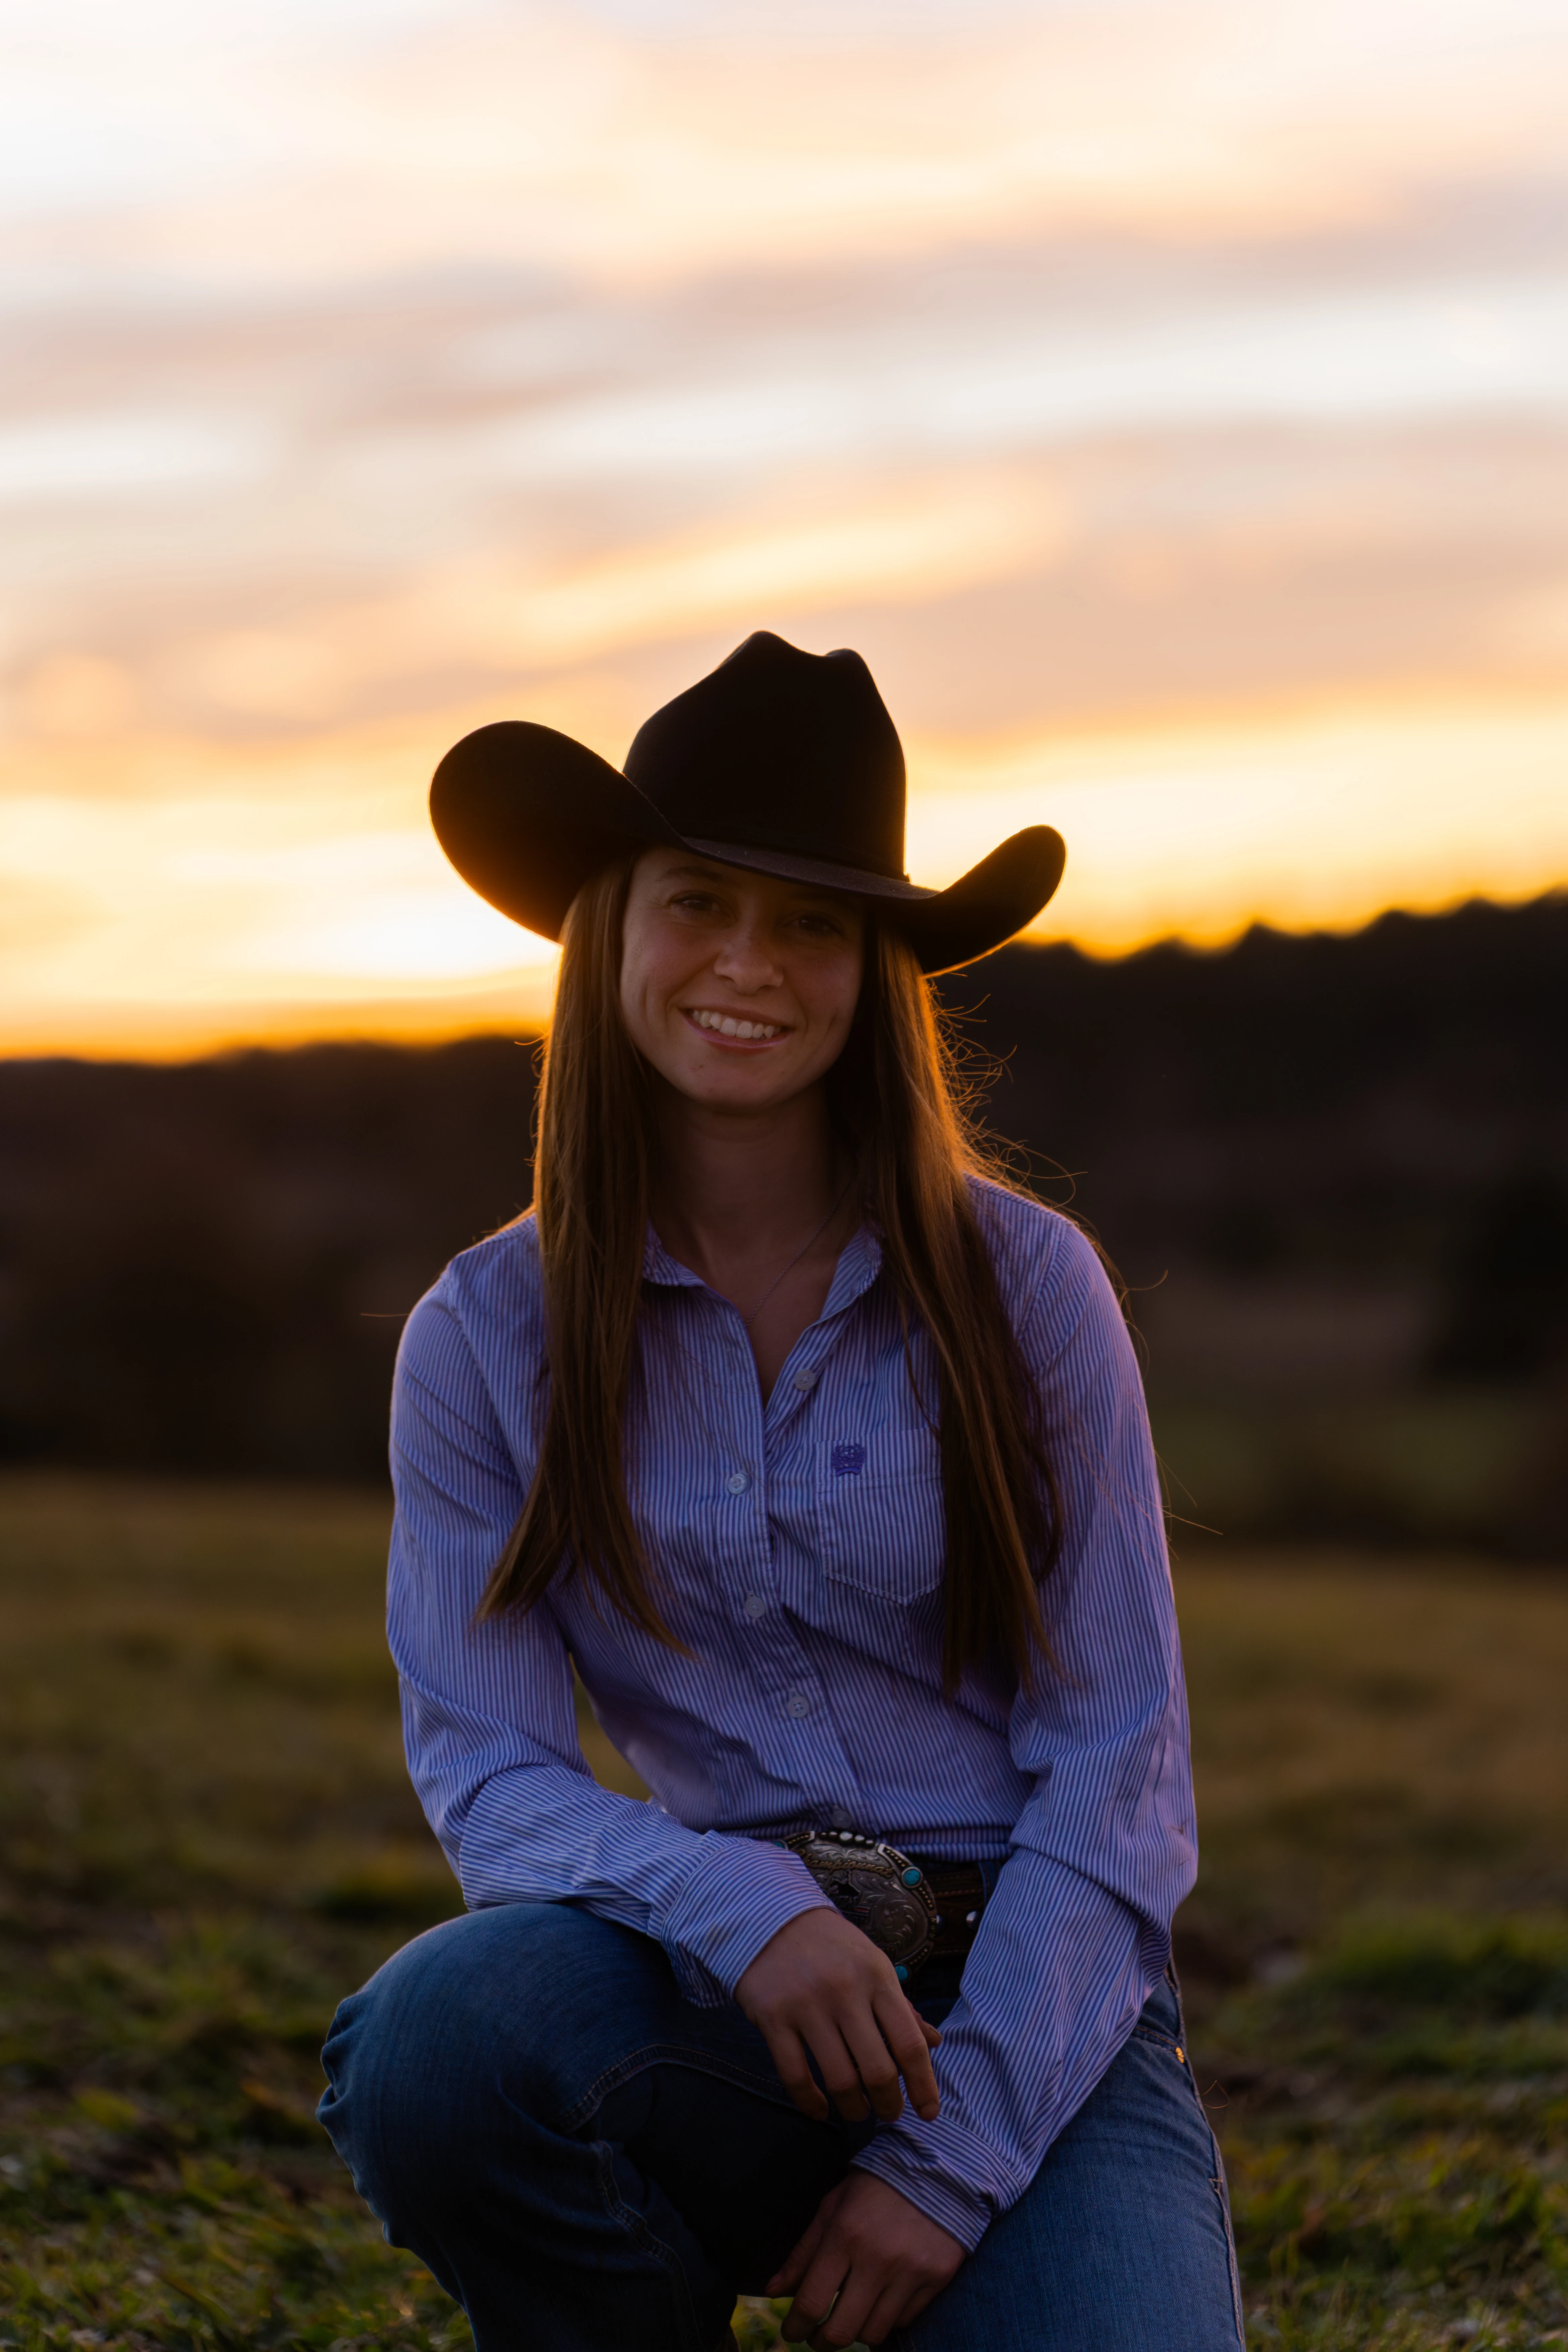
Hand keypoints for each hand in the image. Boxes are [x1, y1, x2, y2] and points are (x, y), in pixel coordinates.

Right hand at [735, 1908, 940, 2125]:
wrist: (771, 1918)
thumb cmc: (832, 1948)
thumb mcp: (874, 1966)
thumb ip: (901, 2007)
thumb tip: (934, 2044)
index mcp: (877, 1978)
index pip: (909, 2044)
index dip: (923, 2085)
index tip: (929, 2112)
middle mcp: (845, 1992)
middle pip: (877, 2070)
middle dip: (888, 2105)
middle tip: (889, 2113)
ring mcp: (807, 2006)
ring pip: (839, 2079)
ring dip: (854, 2109)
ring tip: (858, 2112)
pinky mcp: (773, 2018)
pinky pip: (795, 2076)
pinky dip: (811, 2103)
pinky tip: (820, 2110)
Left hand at [768, 2171, 964, 2345]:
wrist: (938, 2166)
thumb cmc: (874, 2186)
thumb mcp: (832, 2207)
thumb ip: (803, 2252)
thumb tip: (772, 2291)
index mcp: (845, 2234)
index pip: (812, 2302)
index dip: (795, 2326)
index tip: (791, 2331)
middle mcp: (878, 2257)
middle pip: (842, 2331)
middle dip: (822, 2342)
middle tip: (817, 2337)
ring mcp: (911, 2270)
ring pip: (874, 2333)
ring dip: (855, 2332)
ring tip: (849, 2317)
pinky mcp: (937, 2278)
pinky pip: (904, 2321)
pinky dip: (888, 2318)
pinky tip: (881, 2300)